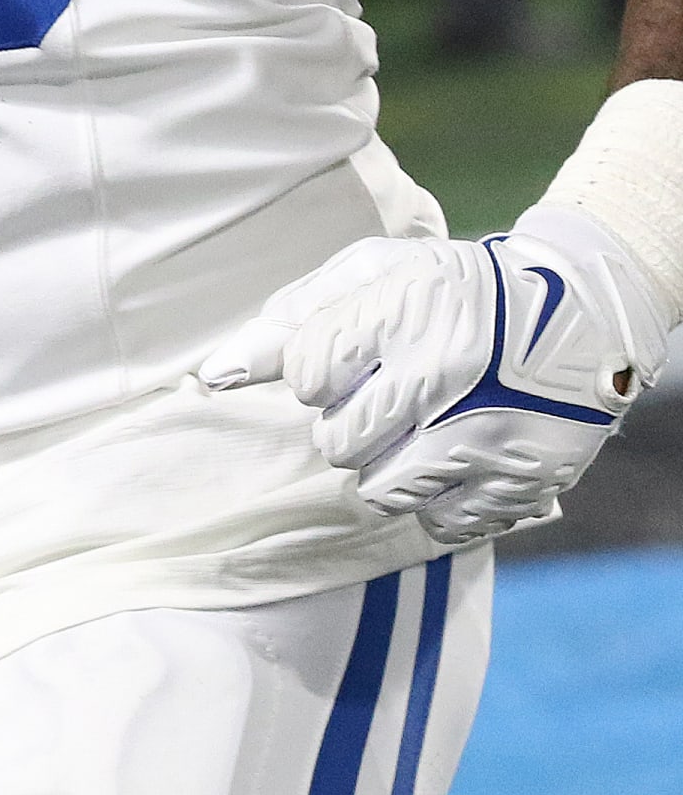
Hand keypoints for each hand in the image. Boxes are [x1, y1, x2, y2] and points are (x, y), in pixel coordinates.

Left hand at [197, 203, 669, 543]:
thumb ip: (294, 316)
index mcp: (405, 309)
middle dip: (349, 422)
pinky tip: (455, 456)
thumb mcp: (375, 273)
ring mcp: (484, 434)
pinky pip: (438, 522)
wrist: (580, 316)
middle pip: (337, 442)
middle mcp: (444, 373)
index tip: (349, 358)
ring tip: (418, 426)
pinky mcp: (518, 482)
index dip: (319, 370)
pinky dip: (436, 498)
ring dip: (385, 464)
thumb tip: (214, 374)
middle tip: (388, 395)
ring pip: (379, 489)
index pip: (307, 371)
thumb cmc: (453, 290)